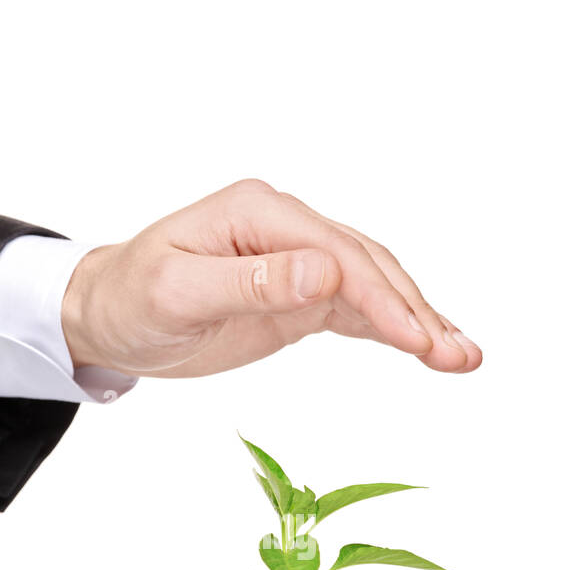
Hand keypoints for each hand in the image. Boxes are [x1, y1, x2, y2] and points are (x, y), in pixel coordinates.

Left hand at [62, 180, 480, 378]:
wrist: (107, 314)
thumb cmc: (131, 299)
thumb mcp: (180, 295)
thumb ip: (251, 283)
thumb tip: (322, 273)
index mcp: (259, 212)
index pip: (336, 253)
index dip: (380, 298)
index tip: (414, 339)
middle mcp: (286, 226)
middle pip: (368, 265)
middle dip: (415, 311)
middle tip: (458, 356)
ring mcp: (297, 259)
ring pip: (373, 285)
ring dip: (418, 320)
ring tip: (463, 358)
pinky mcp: (299, 294)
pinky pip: (357, 308)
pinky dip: (396, 328)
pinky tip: (432, 349)